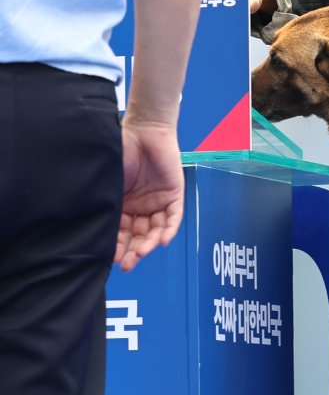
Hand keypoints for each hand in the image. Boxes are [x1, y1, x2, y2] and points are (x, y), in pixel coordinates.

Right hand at [115, 120, 184, 271]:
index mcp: (124, 205)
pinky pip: (174, 217)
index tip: (111, 257)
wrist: (143, 130)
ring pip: (156, 230)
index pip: (121, 232)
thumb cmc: (121, 151)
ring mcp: (158, 202)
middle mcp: (141, 207)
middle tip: (127, 264)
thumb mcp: (108, 180)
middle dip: (133, 251)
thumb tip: (87, 225)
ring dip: (149, 244)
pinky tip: (162, 241)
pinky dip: (169, 230)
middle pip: (139, 236)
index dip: (117, 245)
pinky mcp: (175, 195)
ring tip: (141, 254)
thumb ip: (103, 200)